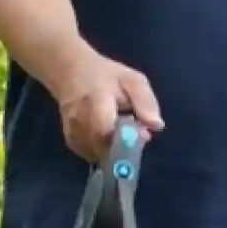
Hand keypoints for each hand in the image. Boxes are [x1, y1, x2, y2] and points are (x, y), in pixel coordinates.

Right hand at [50, 47, 161, 162]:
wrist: (71, 73)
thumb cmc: (106, 77)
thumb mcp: (132, 80)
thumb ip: (145, 101)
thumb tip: (156, 125)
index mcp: (96, 100)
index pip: (107, 130)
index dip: (127, 138)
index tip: (142, 132)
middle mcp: (79, 118)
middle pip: (104, 147)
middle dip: (125, 146)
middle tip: (133, 132)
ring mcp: (72, 130)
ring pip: (98, 153)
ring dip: (114, 150)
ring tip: (120, 132)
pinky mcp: (70, 140)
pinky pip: (90, 154)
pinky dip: (103, 151)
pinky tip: (108, 138)